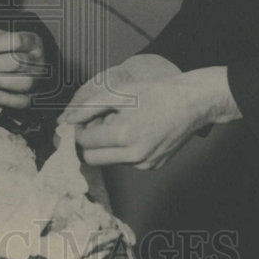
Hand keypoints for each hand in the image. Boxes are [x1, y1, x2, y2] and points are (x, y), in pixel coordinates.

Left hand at [0, 29, 45, 109]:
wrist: (16, 67)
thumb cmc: (4, 51)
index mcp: (32, 42)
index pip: (16, 41)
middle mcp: (39, 60)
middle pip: (19, 62)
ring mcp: (38, 80)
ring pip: (24, 82)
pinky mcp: (33, 98)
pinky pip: (22, 101)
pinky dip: (3, 98)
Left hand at [59, 61, 240, 169]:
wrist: (192, 103)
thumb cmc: (156, 93)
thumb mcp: (119, 92)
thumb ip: (89, 106)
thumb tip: (67, 120)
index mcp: (123, 135)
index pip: (83, 142)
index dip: (74, 131)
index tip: (74, 122)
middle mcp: (134, 155)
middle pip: (92, 159)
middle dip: (85, 144)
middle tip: (88, 126)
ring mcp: (145, 164)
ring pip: (109, 160)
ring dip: (105, 146)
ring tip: (118, 122)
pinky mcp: (153, 166)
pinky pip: (126, 161)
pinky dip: (122, 149)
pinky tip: (133, 130)